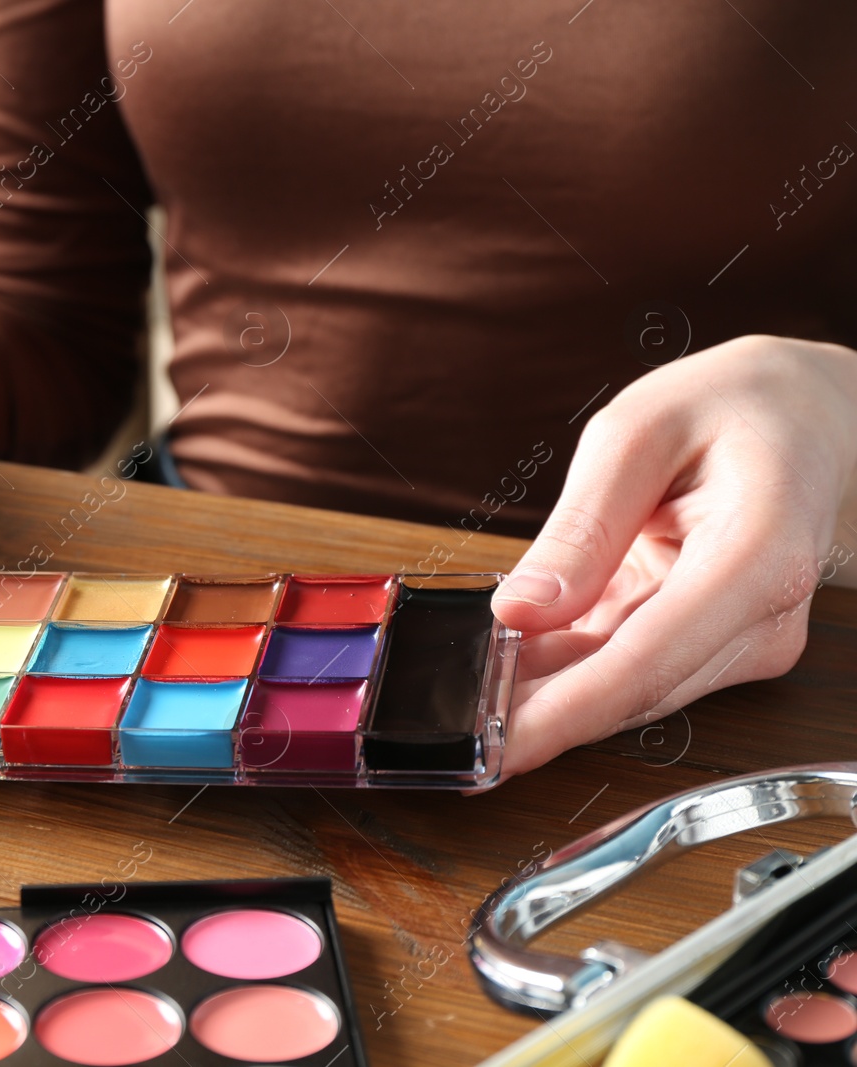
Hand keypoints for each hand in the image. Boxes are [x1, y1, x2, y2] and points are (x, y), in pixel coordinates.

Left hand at [491, 334, 856, 774]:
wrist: (807, 412)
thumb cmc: (733, 407)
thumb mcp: (637, 433)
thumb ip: (581, 526)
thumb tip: (520, 608)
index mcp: (755, 557)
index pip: (647, 663)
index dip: (564, 715)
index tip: (499, 745)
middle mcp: (760, 615)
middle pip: (633, 691)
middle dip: (540, 714)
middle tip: (454, 726)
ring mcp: (744, 637)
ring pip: (628, 690)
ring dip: (548, 696)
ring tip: (468, 692)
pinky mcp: (717, 641)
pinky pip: (630, 667)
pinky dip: (569, 670)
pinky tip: (510, 667)